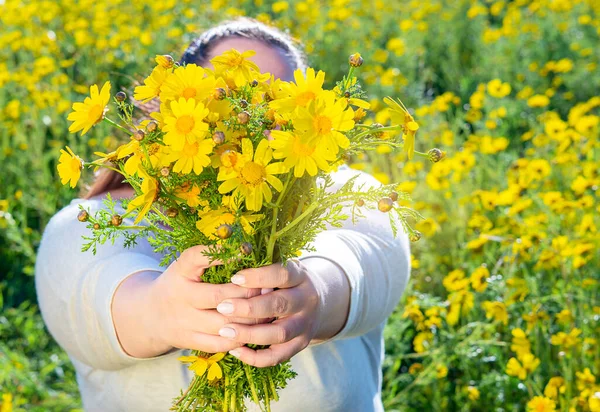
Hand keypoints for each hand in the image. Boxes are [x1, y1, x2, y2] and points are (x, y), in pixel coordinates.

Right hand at [113, 245, 264, 357]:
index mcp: (180, 271)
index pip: (196, 257)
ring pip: (225, 323)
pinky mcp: (190, 341)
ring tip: (269, 309)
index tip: (247, 249)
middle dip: (249, 293)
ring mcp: (184, 322)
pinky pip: (221, 343)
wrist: (150, 316)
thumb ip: (210, 256)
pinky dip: (241, 337)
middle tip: (269, 287)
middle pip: (220, 297)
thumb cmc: (180, 283)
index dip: (222, 254)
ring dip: (251, 318)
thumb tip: (248, 246)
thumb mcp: (187, 265)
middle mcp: (180, 296)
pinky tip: (256, 329)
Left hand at [215, 258, 320, 367]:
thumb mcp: (281, 266)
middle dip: (249, 308)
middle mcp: (307, 300)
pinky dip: (255, 357)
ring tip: (224, 330)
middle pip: (279, 305)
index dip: (259, 277)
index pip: (282, 274)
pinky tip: (235, 350)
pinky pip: (277, 356)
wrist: (317, 301)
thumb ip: (263, 268)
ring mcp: (305, 325)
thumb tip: (229, 264)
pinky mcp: (300, 344)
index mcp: (301, 276)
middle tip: (223, 307)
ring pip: (279, 333)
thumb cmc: (287, 281)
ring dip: (250, 334)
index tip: (234, 277)